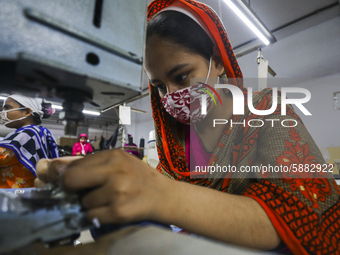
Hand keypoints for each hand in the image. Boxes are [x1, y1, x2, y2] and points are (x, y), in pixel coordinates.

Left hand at [37, 150, 170, 224]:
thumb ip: (92, 163)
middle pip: (70, 181)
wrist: (165, 196)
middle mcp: (114, 171)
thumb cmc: (139, 177)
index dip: (64, 175)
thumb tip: (57, 170)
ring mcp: (117, 192)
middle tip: (82, 192)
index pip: (73, 165)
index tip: (64, 181)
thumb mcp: (119, 161)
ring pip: (83, 202)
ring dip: (90, 204)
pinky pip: (92, 216)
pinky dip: (98, 215)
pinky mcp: (119, 211)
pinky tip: (111, 210)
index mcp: (113, 155)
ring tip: (108, 200)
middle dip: (71, 189)